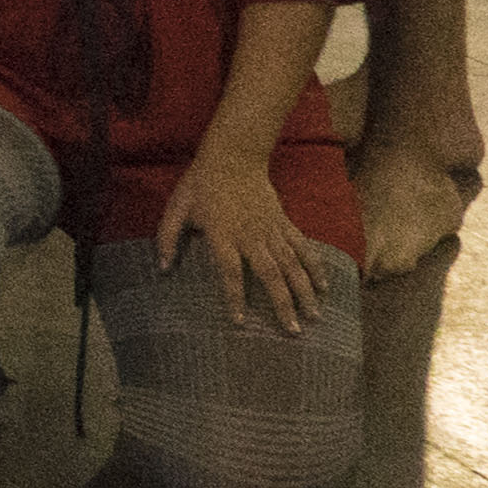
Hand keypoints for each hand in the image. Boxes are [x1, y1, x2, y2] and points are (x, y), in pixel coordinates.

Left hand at [156, 148, 326, 334]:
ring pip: (292, 264)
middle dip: (283, 304)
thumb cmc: (201, 184)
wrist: (233, 155)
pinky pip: (303, 247)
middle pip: (271, 275)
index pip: (230, 272)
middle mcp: (251, 236)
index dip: (235, 297)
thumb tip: (162, 268)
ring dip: (304, 291)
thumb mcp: (176, 208)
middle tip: (293, 331)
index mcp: (222, 235)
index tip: (240, 321)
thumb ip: (167, 237)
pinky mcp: (284, 221)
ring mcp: (271, 229)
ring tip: (315, 315)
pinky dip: (315, 266)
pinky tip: (324, 285)